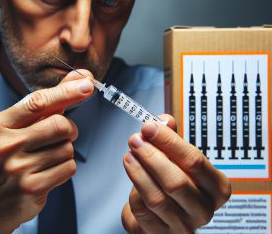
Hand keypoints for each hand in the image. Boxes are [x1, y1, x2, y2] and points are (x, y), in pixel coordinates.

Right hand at [0, 71, 93, 233]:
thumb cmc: (5, 161)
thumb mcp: (16, 129)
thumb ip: (47, 103)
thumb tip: (79, 78)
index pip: (38, 102)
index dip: (67, 91)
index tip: (87, 84)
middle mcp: (5, 145)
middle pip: (60, 125)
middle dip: (68, 130)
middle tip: (60, 136)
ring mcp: (17, 168)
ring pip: (68, 148)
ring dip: (64, 151)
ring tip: (45, 159)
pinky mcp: (32, 187)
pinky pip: (68, 168)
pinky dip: (65, 168)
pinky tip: (47, 173)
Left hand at [122, 115, 230, 233]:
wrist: (168, 214)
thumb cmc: (177, 181)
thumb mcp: (179, 158)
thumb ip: (172, 138)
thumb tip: (164, 120)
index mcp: (215, 187)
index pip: (194, 160)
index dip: (168, 141)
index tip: (149, 127)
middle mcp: (203, 210)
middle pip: (176, 182)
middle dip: (151, 157)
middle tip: (135, 140)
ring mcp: (183, 226)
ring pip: (157, 198)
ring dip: (138, 172)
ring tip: (129, 155)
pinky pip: (142, 211)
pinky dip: (134, 191)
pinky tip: (134, 177)